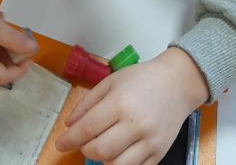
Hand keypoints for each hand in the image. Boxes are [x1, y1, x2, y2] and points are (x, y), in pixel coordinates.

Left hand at [55, 48, 208, 164]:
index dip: (70, 139)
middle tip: (83, 141)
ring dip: (102, 159)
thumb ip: (87, 103)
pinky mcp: (160, 153)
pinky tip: (118, 152)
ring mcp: (149, 142)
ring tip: (101, 145)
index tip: (59, 144)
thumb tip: (70, 125)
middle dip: (85, 148)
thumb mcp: (110, 81)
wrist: (176, 84)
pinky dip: (121, 164)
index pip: (88, 128)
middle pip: (100, 150)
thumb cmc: (141, 79)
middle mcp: (136, 125)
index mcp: (120, 103)